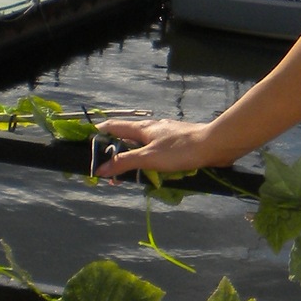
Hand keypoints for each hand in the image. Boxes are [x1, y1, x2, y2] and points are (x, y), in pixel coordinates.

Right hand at [94, 118, 226, 178]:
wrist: (215, 145)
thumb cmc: (180, 150)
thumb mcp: (148, 158)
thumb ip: (125, 162)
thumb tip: (100, 168)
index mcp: (143, 128)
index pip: (114, 126)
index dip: (98, 133)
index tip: (86, 143)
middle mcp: (153, 129)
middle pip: (127, 137)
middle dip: (116, 151)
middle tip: (106, 169)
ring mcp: (166, 136)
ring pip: (143, 146)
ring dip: (134, 158)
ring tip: (128, 174)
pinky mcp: (178, 144)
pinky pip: (157, 152)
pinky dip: (149, 162)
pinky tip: (153, 172)